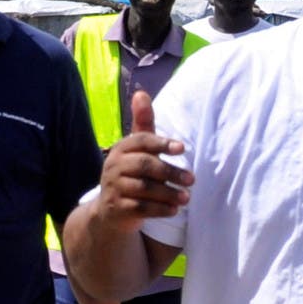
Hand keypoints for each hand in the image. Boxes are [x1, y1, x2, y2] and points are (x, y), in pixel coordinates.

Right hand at [94, 90, 189, 224]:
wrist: (110, 211)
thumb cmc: (131, 173)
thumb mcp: (137, 149)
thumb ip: (143, 124)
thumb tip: (141, 92)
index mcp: (121, 149)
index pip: (141, 141)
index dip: (161, 143)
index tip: (182, 147)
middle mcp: (114, 166)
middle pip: (145, 165)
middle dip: (171, 172)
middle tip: (192, 179)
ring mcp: (114, 188)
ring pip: (145, 188)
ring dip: (169, 193)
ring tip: (187, 198)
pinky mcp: (118, 208)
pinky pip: (141, 207)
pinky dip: (160, 209)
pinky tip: (174, 210)